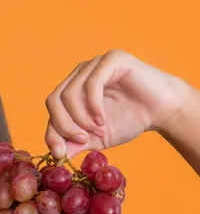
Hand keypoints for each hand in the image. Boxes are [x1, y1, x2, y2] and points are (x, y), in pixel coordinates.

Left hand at [44, 49, 193, 158]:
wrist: (162, 110)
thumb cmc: (128, 121)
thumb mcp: (95, 139)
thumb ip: (74, 144)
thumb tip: (55, 155)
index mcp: (72, 89)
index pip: (51, 108)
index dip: (53, 132)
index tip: (63, 152)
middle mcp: (79, 74)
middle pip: (54, 100)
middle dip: (65, 125)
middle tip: (83, 139)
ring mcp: (94, 64)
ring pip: (70, 93)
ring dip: (82, 118)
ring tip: (99, 129)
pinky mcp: (111, 59)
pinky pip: (91, 84)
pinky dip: (93, 106)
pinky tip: (103, 119)